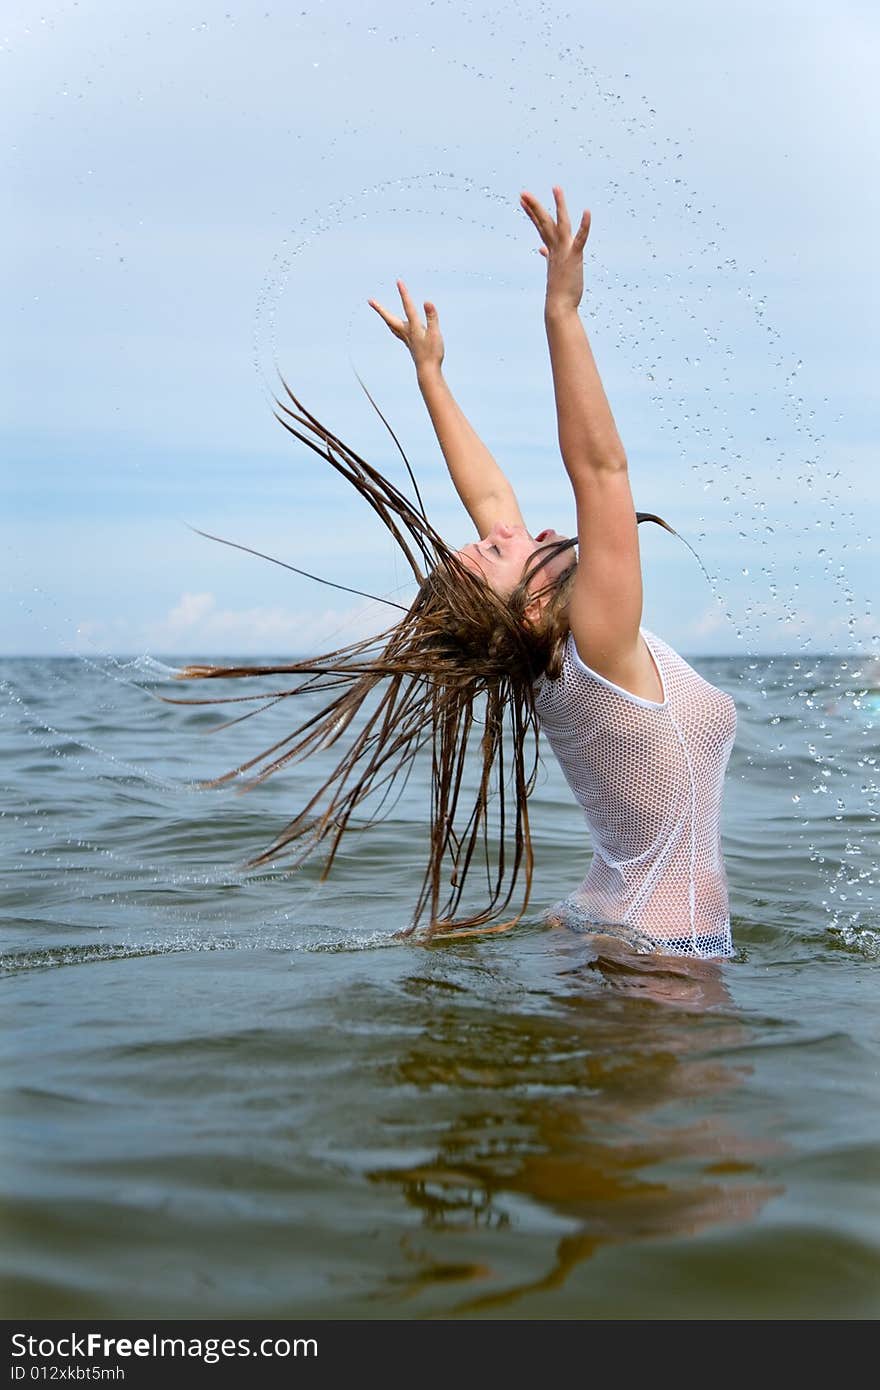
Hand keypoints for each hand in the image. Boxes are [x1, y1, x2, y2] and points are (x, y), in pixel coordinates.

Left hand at [368, 279, 444, 374]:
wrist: (428, 371)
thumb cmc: (433, 353)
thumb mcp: (435, 333)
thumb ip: (432, 317)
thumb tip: (427, 302)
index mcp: (413, 327)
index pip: (408, 307)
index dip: (404, 294)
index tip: (399, 282)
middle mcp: (407, 332)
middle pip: (390, 319)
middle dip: (380, 309)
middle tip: (370, 301)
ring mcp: (407, 339)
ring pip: (392, 325)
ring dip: (385, 317)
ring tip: (379, 310)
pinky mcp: (410, 344)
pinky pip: (398, 332)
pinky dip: (394, 325)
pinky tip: (396, 325)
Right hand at [520, 186, 590, 311]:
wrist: (560, 306)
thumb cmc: (559, 290)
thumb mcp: (554, 268)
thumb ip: (549, 255)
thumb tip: (542, 249)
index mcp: (551, 249)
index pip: (540, 226)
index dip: (532, 212)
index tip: (523, 201)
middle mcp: (555, 247)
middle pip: (544, 222)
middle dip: (534, 207)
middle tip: (523, 193)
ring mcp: (564, 251)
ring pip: (560, 224)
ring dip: (559, 205)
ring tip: (556, 188)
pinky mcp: (574, 256)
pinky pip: (580, 238)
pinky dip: (584, 226)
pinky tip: (587, 212)